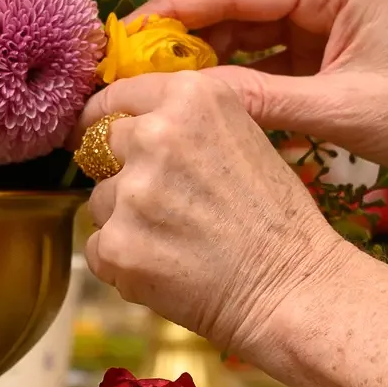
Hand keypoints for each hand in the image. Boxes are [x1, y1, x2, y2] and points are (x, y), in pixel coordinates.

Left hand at [77, 73, 349, 356]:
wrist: (294, 289)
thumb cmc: (277, 218)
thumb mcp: (240, 136)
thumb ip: (183, 122)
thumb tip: (124, 124)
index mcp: (189, 97)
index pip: (118, 97)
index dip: (104, 117)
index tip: (93, 131)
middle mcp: (154, 134)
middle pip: (103, 146)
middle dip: (123, 172)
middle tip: (165, 205)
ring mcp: (132, 191)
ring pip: (101, 200)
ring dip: (125, 221)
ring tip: (176, 242)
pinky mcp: (118, 245)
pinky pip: (98, 248)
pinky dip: (122, 262)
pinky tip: (165, 270)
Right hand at [137, 0, 387, 193]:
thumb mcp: (339, 112)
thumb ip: (258, 100)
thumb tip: (182, 99)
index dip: (178, 8)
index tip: (131, 37)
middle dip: (180, 17)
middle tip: (131, 53)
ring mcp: (323, 4)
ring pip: (239, 10)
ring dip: (199, 41)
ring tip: (154, 75)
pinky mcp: (321, 34)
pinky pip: (258, 37)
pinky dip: (226, 60)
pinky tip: (195, 85)